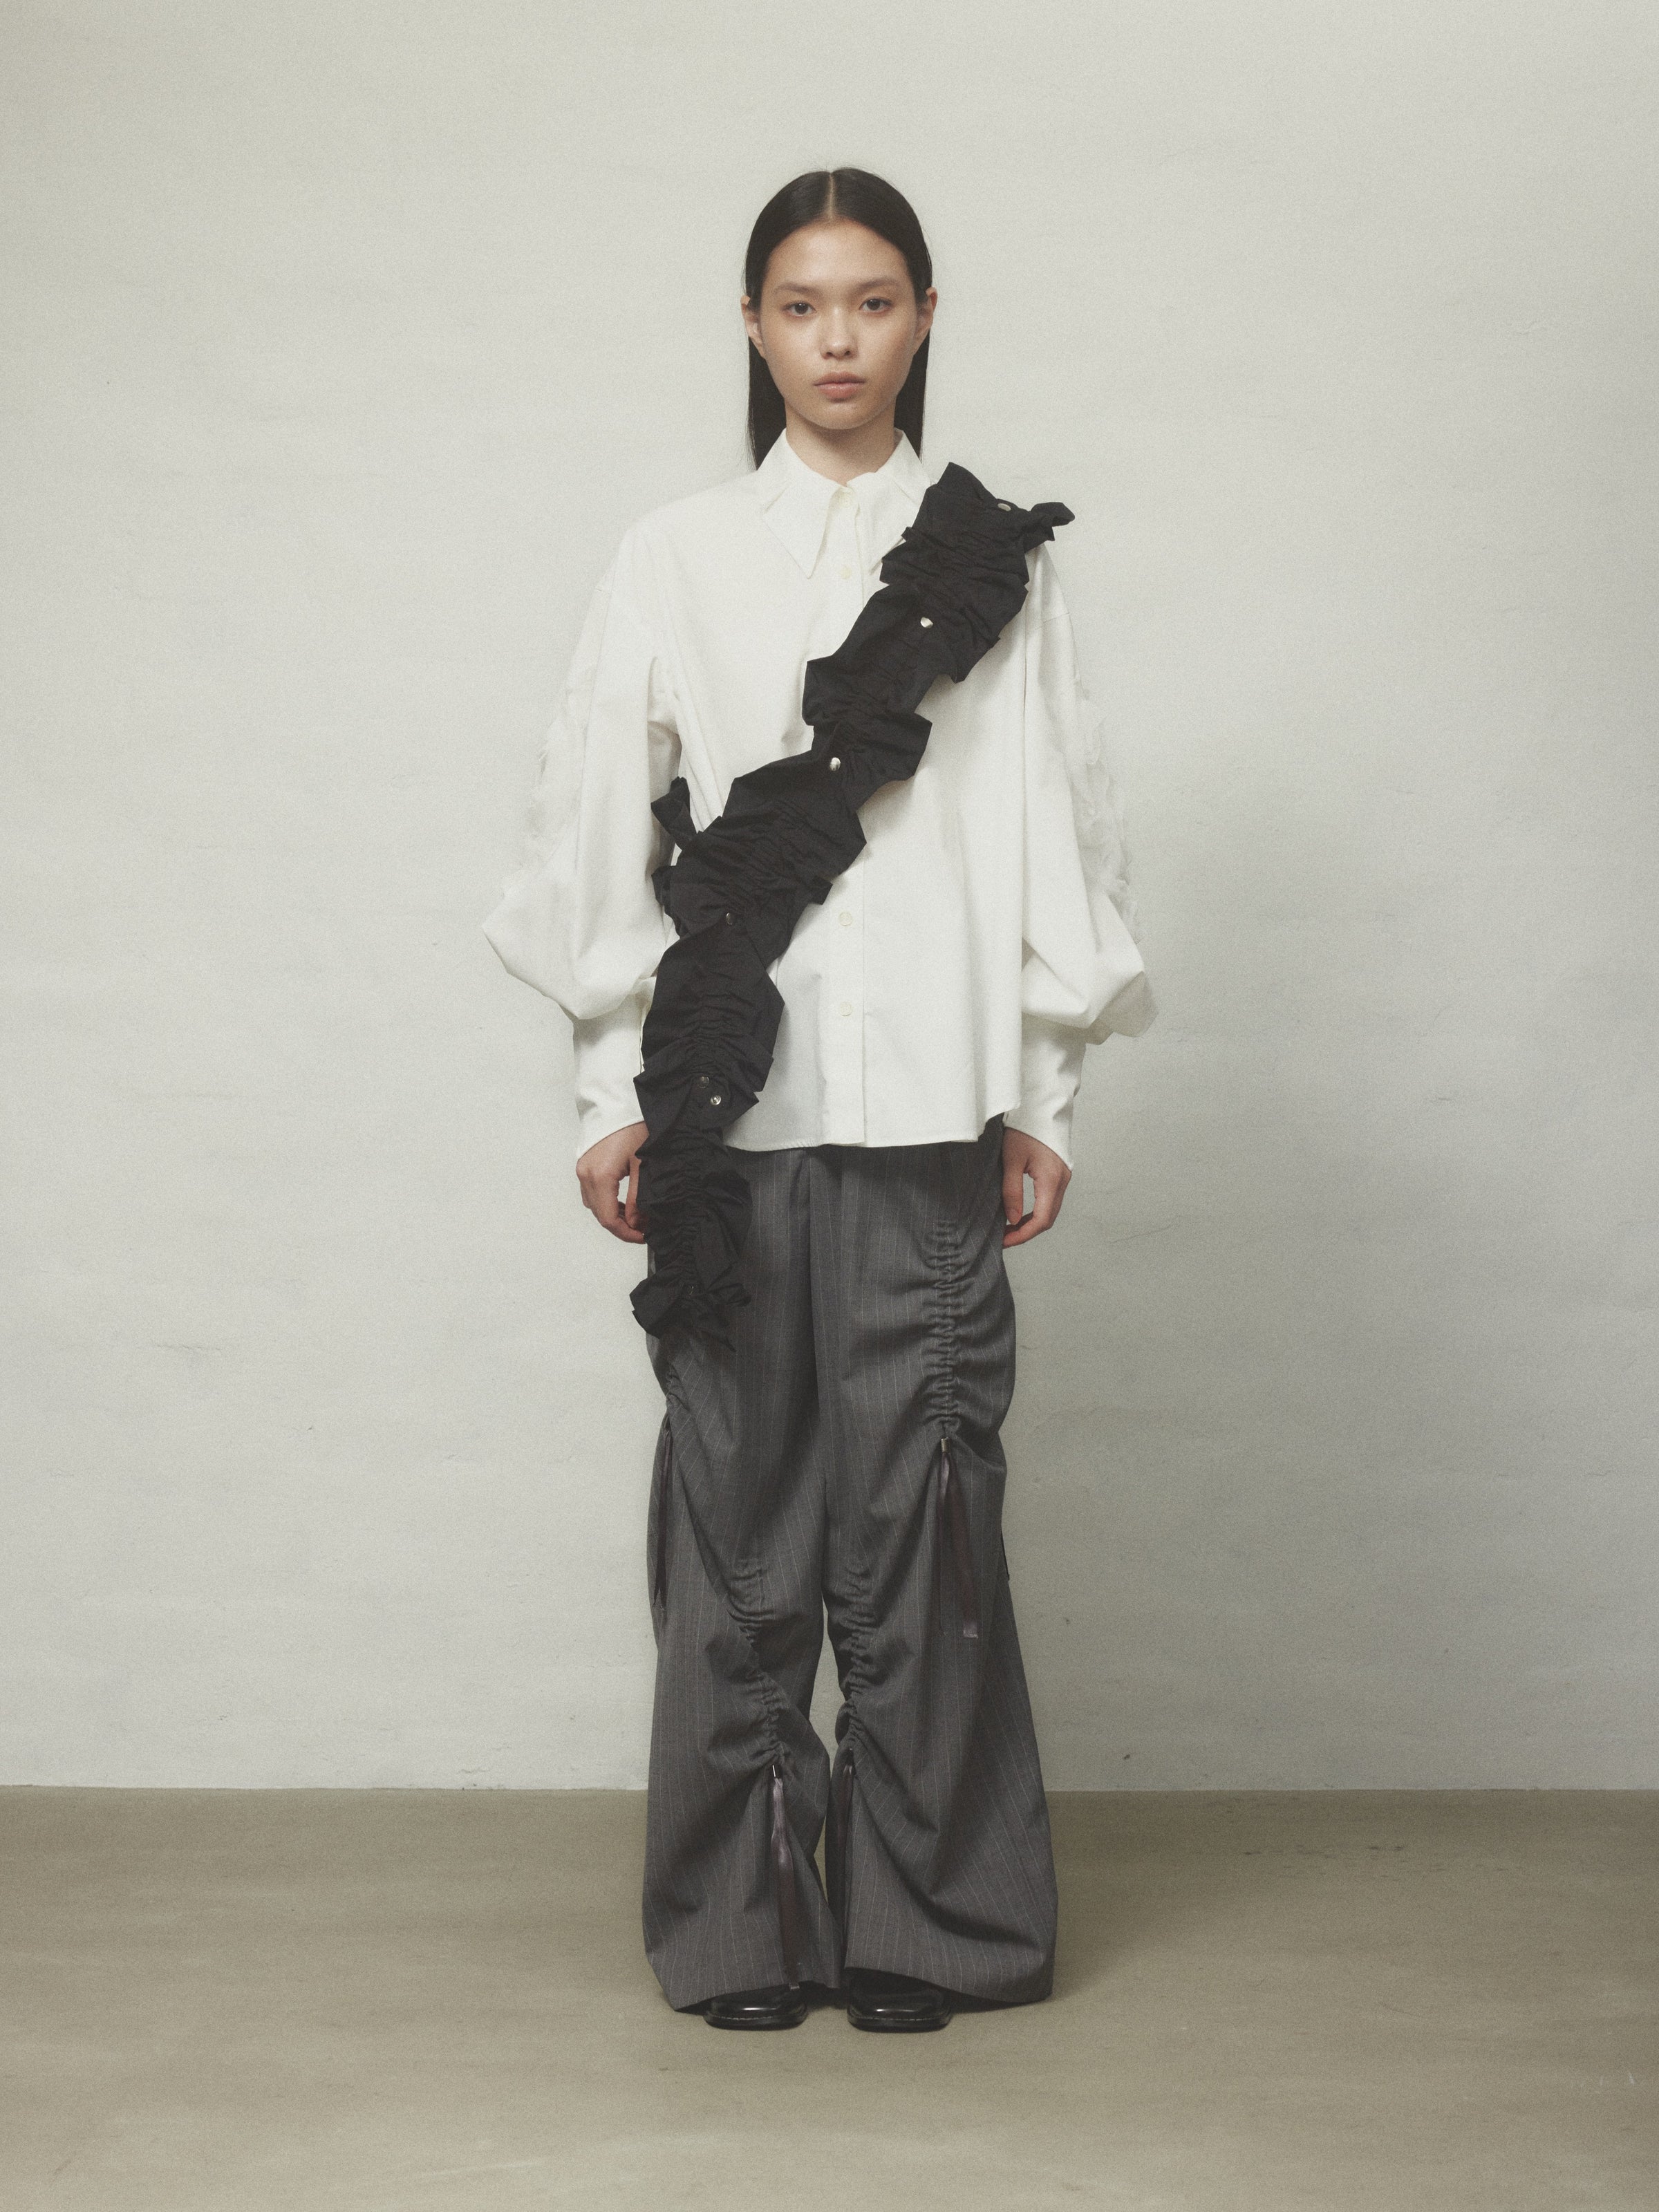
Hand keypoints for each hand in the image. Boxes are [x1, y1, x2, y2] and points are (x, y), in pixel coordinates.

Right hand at [576, 1121, 648, 1242]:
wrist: (618, 1104)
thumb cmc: (632, 1127)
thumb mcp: (642, 1165)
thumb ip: (638, 1198)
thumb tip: (636, 1222)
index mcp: (600, 1176)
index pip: (609, 1219)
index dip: (625, 1233)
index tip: (642, 1236)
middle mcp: (586, 1175)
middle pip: (600, 1215)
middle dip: (621, 1226)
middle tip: (642, 1229)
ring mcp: (583, 1170)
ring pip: (594, 1206)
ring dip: (613, 1215)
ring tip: (635, 1216)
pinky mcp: (584, 1165)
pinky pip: (591, 1193)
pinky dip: (605, 1203)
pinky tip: (622, 1202)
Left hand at [1001, 1126, 1070, 1247]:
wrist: (1041, 1105)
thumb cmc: (1024, 1127)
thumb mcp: (1011, 1159)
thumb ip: (1011, 1191)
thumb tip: (1011, 1220)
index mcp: (1051, 1179)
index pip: (1040, 1220)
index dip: (1022, 1235)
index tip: (1003, 1241)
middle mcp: (1062, 1181)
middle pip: (1047, 1219)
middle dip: (1025, 1232)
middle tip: (1003, 1237)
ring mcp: (1063, 1177)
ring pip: (1049, 1210)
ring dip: (1030, 1223)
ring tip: (1008, 1227)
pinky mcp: (1059, 1172)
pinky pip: (1050, 1200)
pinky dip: (1036, 1211)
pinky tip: (1019, 1212)